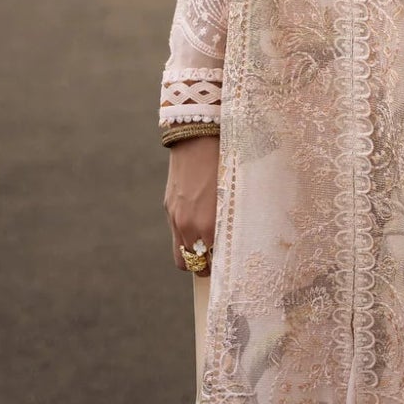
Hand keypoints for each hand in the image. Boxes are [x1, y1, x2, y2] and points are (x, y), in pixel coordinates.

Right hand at [164, 133, 220, 273]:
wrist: (198, 136)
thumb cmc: (225, 162)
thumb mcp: (234, 194)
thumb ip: (231, 221)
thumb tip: (233, 239)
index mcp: (209, 225)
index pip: (212, 263)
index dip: (220, 267)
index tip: (228, 266)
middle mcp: (189, 225)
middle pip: (193, 265)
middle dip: (204, 266)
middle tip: (216, 259)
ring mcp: (176, 217)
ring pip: (180, 253)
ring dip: (192, 254)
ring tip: (206, 246)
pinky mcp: (169, 206)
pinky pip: (175, 232)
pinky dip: (185, 235)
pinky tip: (198, 222)